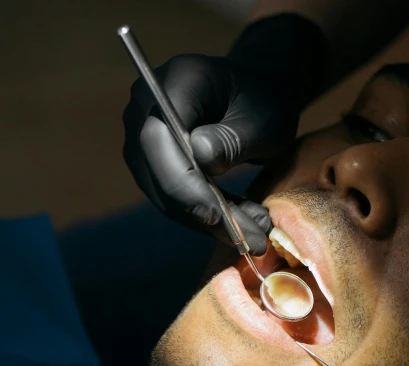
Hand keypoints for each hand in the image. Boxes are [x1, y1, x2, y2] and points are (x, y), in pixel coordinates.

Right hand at [122, 15, 329, 254]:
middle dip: (201, 212)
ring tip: (254, 236)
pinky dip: (207, 216)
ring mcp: (144, 139)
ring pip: (165, 193)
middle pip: (158, 171)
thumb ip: (231, 138)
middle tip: (249, 238)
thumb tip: (199, 157)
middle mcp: (145, 109)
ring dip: (209, 221)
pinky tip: (242, 225)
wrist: (258, 93)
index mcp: (173, 82)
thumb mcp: (262, 118)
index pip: (158, 138)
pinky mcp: (154, 164)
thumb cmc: (264, 99)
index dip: (182, 181)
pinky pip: (173, 197)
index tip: (215, 215)